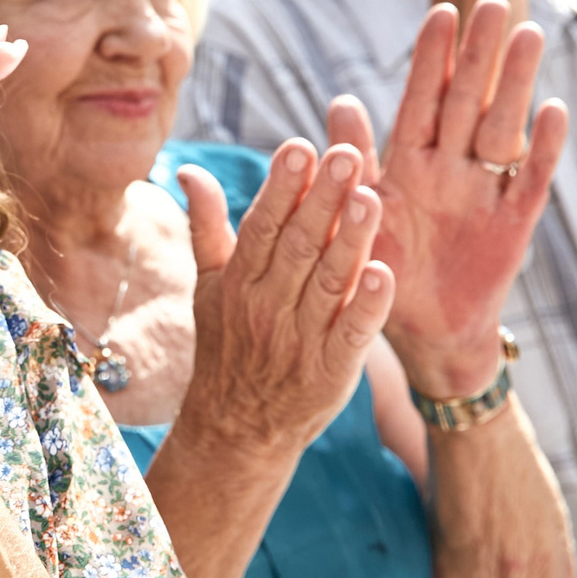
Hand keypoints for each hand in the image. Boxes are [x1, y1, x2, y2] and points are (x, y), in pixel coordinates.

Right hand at [173, 140, 393, 457]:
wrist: (237, 429)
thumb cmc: (227, 346)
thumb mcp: (209, 286)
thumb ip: (207, 226)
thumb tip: (191, 170)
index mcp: (240, 281)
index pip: (263, 225)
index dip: (281, 187)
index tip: (300, 148)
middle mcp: (268, 306)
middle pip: (299, 246)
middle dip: (323, 199)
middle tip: (348, 155)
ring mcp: (301, 339)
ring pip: (329, 282)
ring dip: (350, 241)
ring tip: (370, 198)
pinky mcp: (331, 371)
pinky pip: (351, 334)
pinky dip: (367, 305)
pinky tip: (385, 274)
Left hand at [337, 0, 566, 398]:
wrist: (425, 335)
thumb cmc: (386, 272)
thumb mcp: (363, 217)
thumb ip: (354, 163)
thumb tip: (338, 100)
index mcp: (408, 163)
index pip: (420, 100)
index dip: (430, 59)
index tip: (439, 12)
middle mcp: (450, 168)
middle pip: (466, 101)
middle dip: (477, 54)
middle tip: (491, 1)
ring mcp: (485, 192)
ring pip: (502, 127)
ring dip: (515, 84)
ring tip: (529, 34)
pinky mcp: (513, 224)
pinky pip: (531, 181)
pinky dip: (542, 149)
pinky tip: (553, 110)